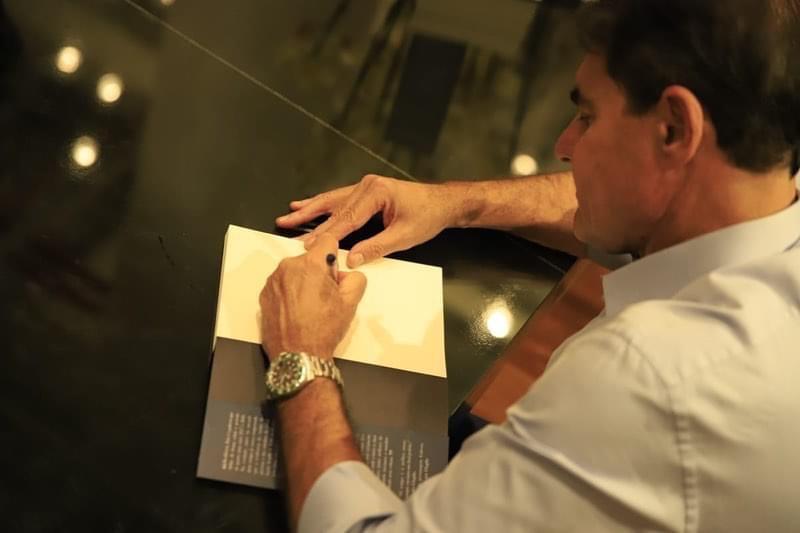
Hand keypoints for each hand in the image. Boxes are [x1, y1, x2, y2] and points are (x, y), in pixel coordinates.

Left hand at [259, 233, 366, 360]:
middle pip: (309, 258)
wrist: (298, 356)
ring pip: (294, 272)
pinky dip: (289, 294)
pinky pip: (281, 285)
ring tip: (310, 307)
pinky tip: (297, 312)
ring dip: (302, 282)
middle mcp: (288, 268)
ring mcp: (274, 281)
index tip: (333, 271)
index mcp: (311, 265)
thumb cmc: (321, 331)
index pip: (326, 240)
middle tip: (324, 296)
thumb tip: (349, 275)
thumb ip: (356, 278)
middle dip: (318, 272)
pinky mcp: (264, 295)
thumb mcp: (350, 303)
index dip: (334, 255)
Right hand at [275, 174, 457, 267]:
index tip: (309, 245)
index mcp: (376, 192)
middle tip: (286, 227)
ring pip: (333, 201)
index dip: (326, 234)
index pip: (346, 218)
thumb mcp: (404, 236)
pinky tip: (307, 204)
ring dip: (310, 209)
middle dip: (310, 219)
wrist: (443, 203)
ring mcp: (366, 186)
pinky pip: (340, 199)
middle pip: (334, 207)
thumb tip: (351, 259)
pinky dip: (323, 204)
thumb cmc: (427, 216)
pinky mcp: (366, 191)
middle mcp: (367, 186)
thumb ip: (376, 247)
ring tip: (289, 215)